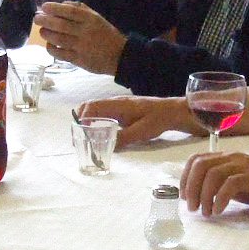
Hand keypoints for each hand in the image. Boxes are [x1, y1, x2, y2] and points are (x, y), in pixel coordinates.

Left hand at [37, 1, 125, 75]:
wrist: (119, 56)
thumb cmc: (106, 34)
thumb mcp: (97, 17)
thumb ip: (81, 9)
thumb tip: (62, 4)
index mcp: (91, 20)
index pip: (70, 12)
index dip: (55, 8)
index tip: (44, 6)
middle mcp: (85, 32)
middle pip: (60, 25)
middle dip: (45, 20)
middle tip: (37, 18)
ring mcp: (81, 47)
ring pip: (58, 39)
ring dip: (46, 34)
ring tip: (42, 31)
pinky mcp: (78, 60)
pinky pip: (60, 53)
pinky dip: (51, 47)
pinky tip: (49, 44)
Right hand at [76, 94, 190, 145]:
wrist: (172, 111)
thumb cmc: (157, 120)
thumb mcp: (141, 132)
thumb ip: (123, 139)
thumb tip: (105, 147)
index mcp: (117, 105)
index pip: (91, 107)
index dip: (81, 119)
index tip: (78, 134)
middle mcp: (114, 102)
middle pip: (88, 106)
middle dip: (78, 119)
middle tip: (76, 137)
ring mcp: (117, 104)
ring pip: (94, 108)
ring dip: (86, 119)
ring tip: (83, 136)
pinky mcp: (121, 109)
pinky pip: (102, 111)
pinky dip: (94, 119)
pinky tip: (96, 131)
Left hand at [180, 152, 248, 216]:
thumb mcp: (236, 184)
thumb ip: (218, 184)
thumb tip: (196, 194)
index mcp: (226, 158)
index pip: (197, 159)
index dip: (185, 177)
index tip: (183, 196)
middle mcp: (233, 158)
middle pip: (201, 165)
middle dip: (191, 187)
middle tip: (192, 207)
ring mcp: (244, 166)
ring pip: (213, 174)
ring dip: (204, 195)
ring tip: (206, 212)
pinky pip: (230, 184)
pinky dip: (220, 199)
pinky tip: (218, 211)